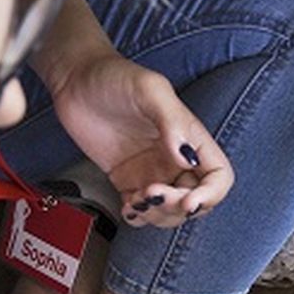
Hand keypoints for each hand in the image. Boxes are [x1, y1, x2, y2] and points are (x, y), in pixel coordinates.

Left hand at [49, 52, 232, 228]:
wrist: (74, 80)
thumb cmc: (111, 76)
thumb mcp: (148, 90)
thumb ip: (172, 121)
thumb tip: (188, 158)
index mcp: (190, 137)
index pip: (219, 176)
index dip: (210, 195)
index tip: (188, 201)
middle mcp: (176, 158)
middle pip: (197, 200)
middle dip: (178, 207)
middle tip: (152, 193)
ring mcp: (152, 171)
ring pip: (171, 211)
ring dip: (158, 215)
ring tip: (136, 199)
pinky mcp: (128, 180)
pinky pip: (142, 211)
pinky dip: (139, 218)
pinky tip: (128, 207)